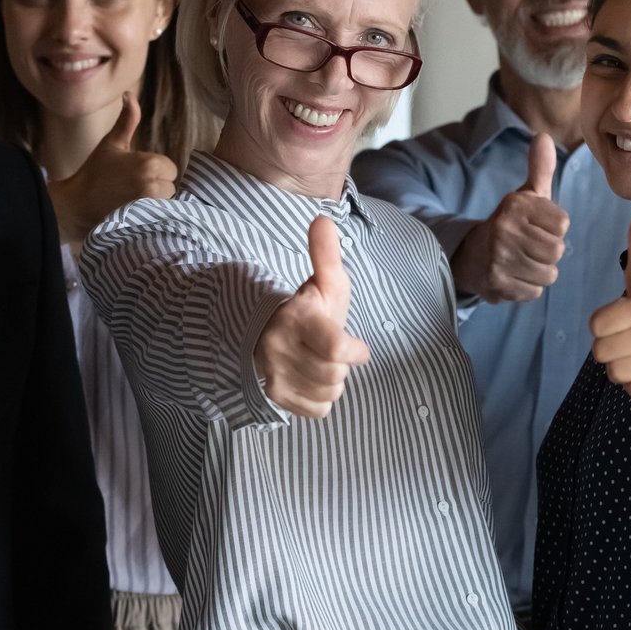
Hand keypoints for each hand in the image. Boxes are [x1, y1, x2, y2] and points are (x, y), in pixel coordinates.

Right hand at [46, 92, 178, 244]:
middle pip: (171, 186)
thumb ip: (127, 120)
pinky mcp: (143, 220)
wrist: (75, 204)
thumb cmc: (94, 172)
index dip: (155, 171)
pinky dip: (152, 214)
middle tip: (132, 187)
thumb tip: (130, 95)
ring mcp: (149, 205)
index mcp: (150, 163)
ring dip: (155, 201)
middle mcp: (153, 183)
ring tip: (133, 200)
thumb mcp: (112, 143)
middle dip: (157, 186)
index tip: (135, 173)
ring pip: (166, 201)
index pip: (170, 168)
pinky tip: (136, 212)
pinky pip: (161, 216)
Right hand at [253, 216, 369, 418]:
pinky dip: (322, 398)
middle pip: (335, 375)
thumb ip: (327, 255)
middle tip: (332, 349)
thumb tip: (324, 219)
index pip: (336, 349)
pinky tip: (312, 378)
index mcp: (296, 318)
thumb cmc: (311, 308)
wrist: (272, 332)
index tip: (358, 347)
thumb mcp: (325, 282)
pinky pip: (318, 410)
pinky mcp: (274, 395)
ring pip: (328, 393)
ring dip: (333, 381)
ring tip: (320, 361)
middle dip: (342, 365)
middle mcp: (278, 347)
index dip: (354, 351)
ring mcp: (273, 374)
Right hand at [449, 132, 569, 302]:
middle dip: (548, 251)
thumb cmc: (509, 224)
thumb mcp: (524, 195)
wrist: (471, 255)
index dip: (554, 228)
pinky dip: (528, 287)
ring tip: (522, 261)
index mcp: (515, 205)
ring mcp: (499, 258)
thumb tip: (542, 136)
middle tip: (529, 247)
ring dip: (539, 271)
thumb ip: (539, 169)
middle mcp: (505, 229)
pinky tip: (514, 276)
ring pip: (548, 273)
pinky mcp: (497, 283)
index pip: (562, 224)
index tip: (538, 227)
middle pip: (557, 250)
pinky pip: (535, 291)